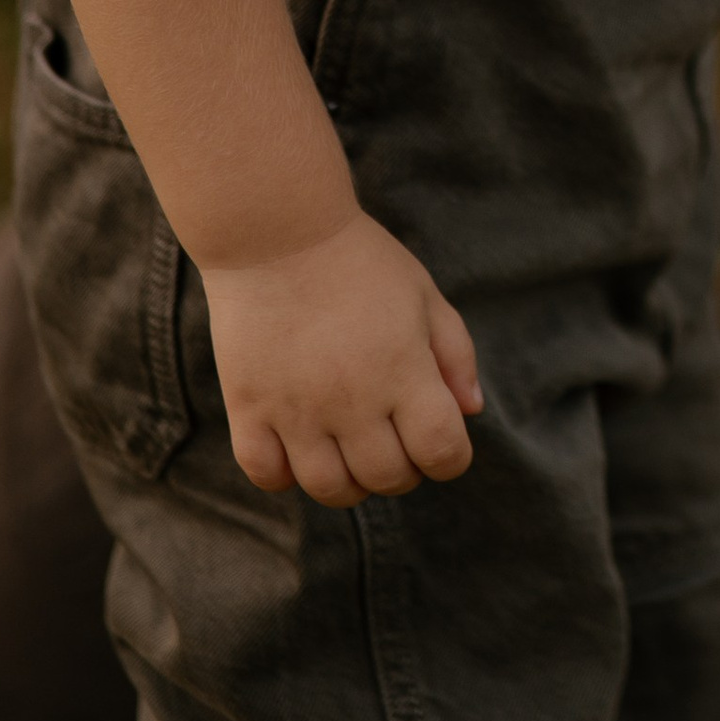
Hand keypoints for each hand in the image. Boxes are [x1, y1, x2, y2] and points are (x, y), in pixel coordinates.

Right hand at [205, 207, 482, 506]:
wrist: (278, 232)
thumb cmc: (361, 260)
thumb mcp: (424, 294)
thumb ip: (456, 354)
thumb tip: (470, 412)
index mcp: (403, 370)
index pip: (442, 452)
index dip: (451, 457)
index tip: (441, 441)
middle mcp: (352, 400)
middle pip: (388, 478)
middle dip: (404, 470)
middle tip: (395, 438)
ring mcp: (296, 410)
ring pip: (330, 488)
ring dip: (350, 481)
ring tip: (350, 448)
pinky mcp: (248, 408)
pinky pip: (268, 475)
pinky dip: (286, 475)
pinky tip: (299, 446)